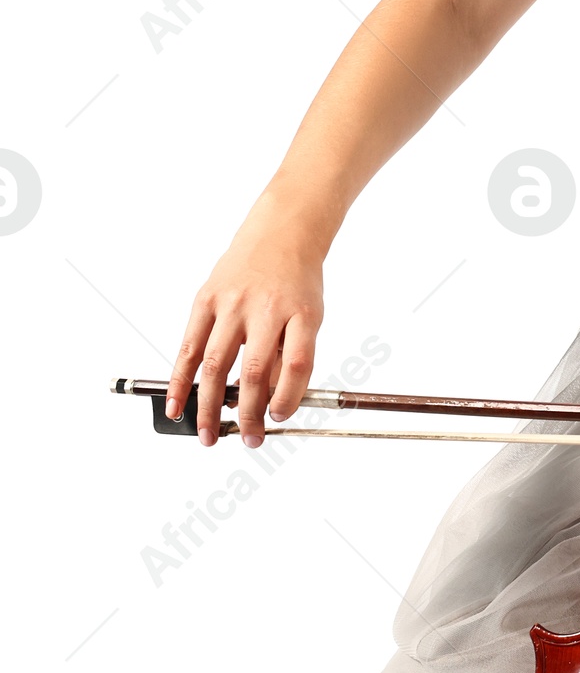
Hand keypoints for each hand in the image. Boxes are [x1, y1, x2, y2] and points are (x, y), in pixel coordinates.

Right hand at [167, 204, 325, 448]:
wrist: (282, 232)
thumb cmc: (297, 281)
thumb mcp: (309, 314)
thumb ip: (290, 354)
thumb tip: (266, 402)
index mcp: (302, 312)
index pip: (298, 365)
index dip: (288, 398)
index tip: (279, 418)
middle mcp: (266, 308)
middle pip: (255, 372)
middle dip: (248, 415)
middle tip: (248, 439)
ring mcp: (233, 303)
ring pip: (216, 365)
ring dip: (209, 407)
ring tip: (208, 435)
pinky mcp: (206, 298)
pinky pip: (189, 347)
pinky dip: (180, 380)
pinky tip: (176, 405)